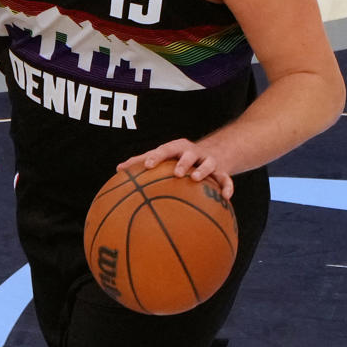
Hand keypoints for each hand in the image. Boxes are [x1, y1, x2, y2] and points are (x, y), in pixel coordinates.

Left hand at [118, 139, 235, 199]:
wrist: (213, 153)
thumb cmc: (179, 159)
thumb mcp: (163, 157)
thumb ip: (142, 162)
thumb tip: (118, 170)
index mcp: (177, 148)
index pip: (165, 149)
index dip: (157, 156)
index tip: (148, 165)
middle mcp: (194, 152)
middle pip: (189, 153)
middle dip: (183, 162)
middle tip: (176, 173)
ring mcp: (208, 161)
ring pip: (208, 163)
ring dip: (203, 170)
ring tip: (196, 180)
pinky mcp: (222, 172)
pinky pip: (226, 179)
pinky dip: (228, 187)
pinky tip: (226, 199)